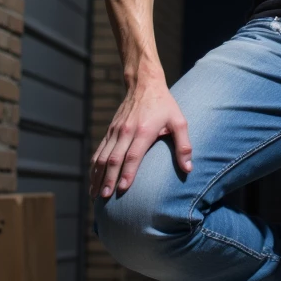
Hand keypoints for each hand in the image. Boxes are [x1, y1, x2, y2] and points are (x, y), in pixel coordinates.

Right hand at [90, 78, 191, 197]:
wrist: (144, 84)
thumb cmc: (165, 105)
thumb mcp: (179, 122)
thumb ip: (184, 146)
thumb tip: (188, 168)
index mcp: (144, 131)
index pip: (133, 155)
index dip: (127, 173)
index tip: (123, 189)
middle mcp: (126, 131)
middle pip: (114, 158)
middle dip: (109, 179)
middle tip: (105, 197)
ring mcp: (115, 131)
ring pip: (103, 156)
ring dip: (98, 175)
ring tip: (96, 194)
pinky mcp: (110, 131)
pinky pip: (99, 151)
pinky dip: (94, 166)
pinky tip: (93, 179)